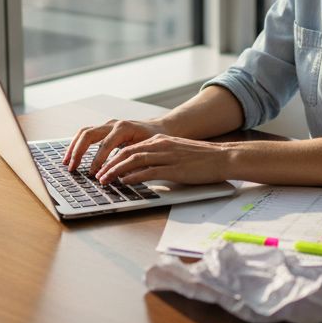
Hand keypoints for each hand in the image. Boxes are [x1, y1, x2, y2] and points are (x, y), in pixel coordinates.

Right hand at [63, 118, 167, 172]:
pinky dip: (77, 144)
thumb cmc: (155, 141)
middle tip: (72, 168)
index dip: (98, 160)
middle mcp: (113, 124)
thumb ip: (134, 163)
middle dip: (78, 152)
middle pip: (88, 134)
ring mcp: (107, 125)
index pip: (105, 144)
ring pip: (84, 132)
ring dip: (73, 147)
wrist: (159, 128)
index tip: (93, 174)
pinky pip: (86, 134)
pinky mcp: (104, 129)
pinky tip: (72, 156)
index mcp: (124, 128)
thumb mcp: (147, 152)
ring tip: (66, 162)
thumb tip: (120, 176)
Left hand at [94, 134, 233, 185]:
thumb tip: (142, 170)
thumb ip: (159, 159)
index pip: (130, 148)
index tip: (102, 168)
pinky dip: (133, 176)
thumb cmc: (202, 159)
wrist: (223, 157)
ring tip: (105, 181)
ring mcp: (167, 156)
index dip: (112, 158)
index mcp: (160, 140)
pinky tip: (125, 182)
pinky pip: (149, 171)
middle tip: (98, 176)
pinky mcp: (174, 168)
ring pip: (134, 161)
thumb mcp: (176, 153)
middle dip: (109, 165)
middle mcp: (160, 145)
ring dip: (116, 171)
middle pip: (127, 153)